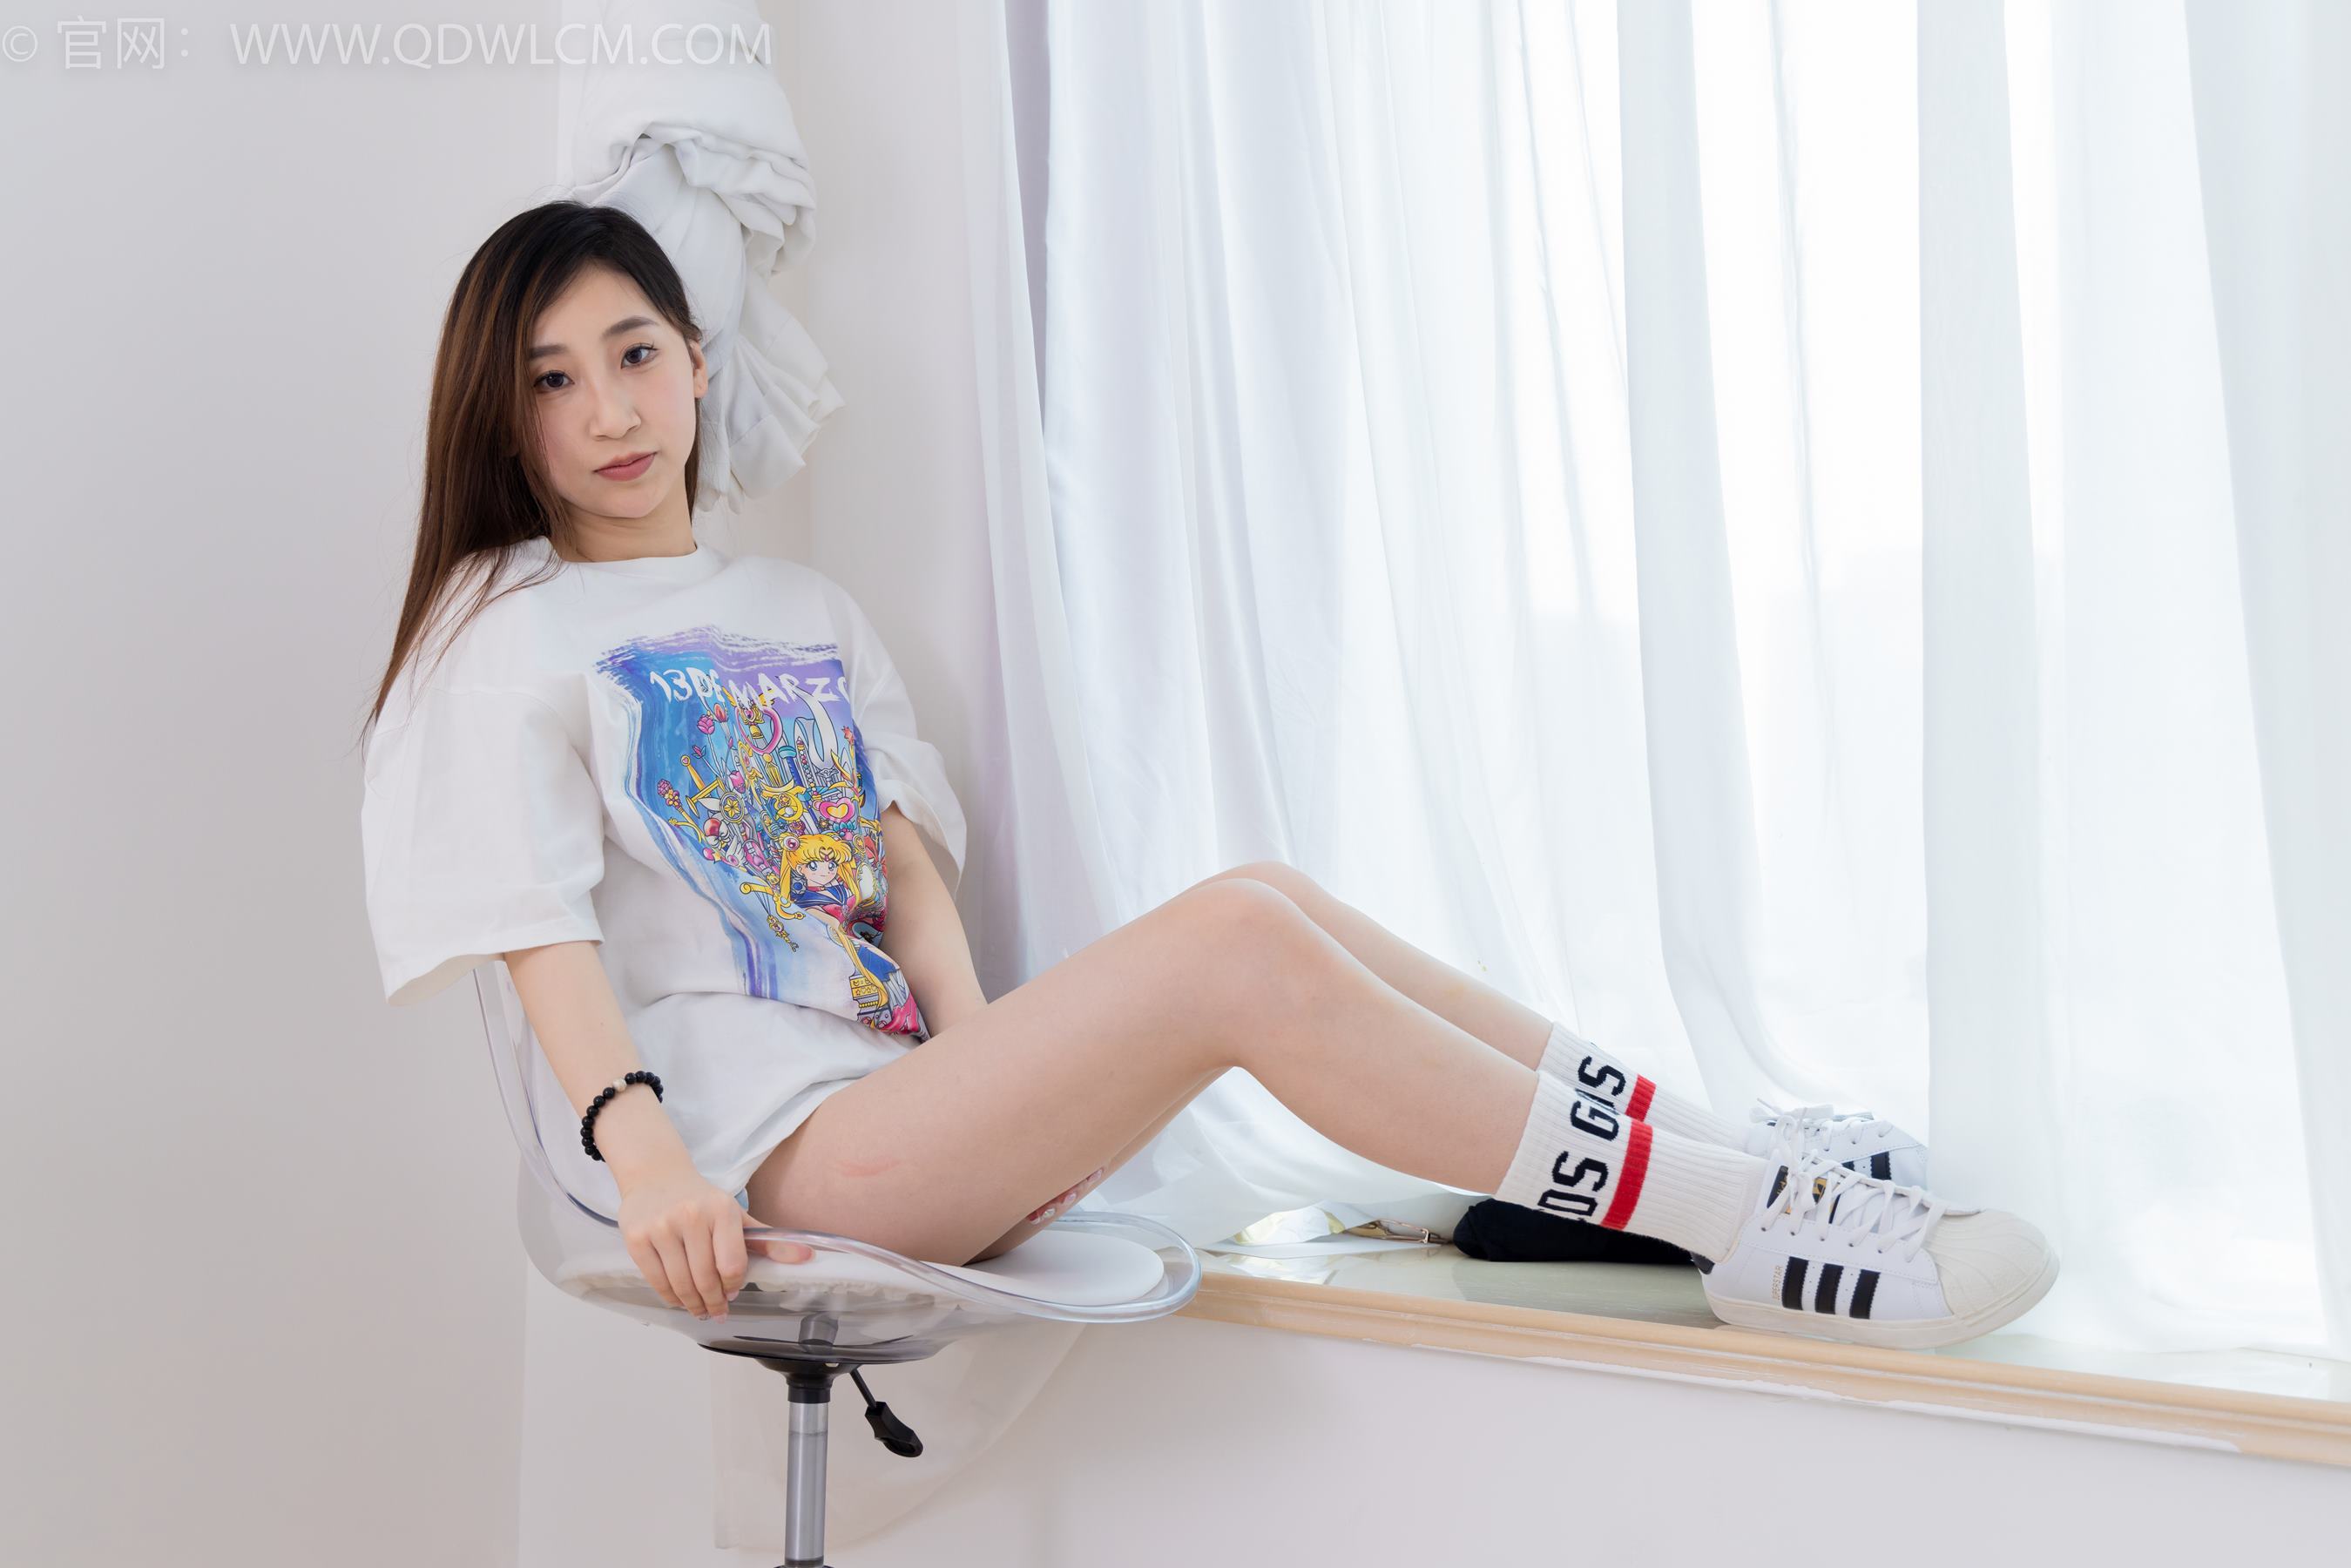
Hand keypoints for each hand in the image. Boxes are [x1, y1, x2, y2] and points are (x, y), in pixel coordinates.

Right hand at [615, 1166, 813, 1319]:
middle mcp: (691, 1216)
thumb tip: (807, 1257)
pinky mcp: (637, 1239)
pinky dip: (670, 1297)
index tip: (732, 1294)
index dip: (733, 1286)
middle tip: (717, 1312)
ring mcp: (661, 1227)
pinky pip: (656, 1280)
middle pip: (705, 1278)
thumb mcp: (736, 1215)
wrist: (656, 1177)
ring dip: (692, 1304)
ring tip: (700, 1309)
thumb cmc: (700, 1201)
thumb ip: (768, 1241)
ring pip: (680, 1283)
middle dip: (713, 1302)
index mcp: (721, 1210)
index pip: (732, 1264)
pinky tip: (679, 1299)